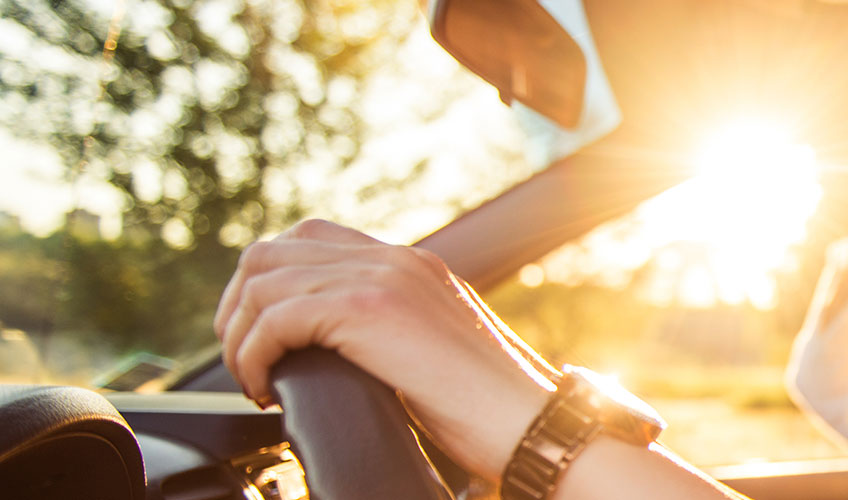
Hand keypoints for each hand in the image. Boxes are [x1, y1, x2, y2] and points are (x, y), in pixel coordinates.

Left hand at [213, 219, 553, 480]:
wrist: (532, 422)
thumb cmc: (492, 410)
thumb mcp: (437, 352)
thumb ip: (394, 333)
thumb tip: (337, 354)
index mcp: (411, 265)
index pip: (311, 239)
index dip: (268, 285)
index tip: (261, 336)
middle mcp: (395, 258)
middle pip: (272, 252)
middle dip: (238, 308)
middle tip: (245, 360)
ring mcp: (383, 277)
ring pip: (262, 282)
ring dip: (239, 336)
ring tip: (251, 379)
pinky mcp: (370, 308)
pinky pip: (274, 318)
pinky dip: (252, 356)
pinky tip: (264, 389)